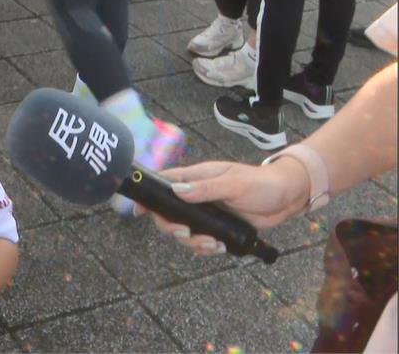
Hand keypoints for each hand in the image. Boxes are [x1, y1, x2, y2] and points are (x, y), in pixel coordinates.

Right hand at [134, 159, 309, 255]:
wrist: (289, 196)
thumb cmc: (262, 183)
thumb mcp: (235, 184)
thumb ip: (206, 188)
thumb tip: (177, 191)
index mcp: (196, 179)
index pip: (163, 184)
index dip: (148, 196)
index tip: (138, 210)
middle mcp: (197, 196)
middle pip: (168, 214)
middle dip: (172, 228)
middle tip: (186, 233)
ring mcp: (206, 213)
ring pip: (184, 231)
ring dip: (193, 242)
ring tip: (213, 245)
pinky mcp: (218, 228)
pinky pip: (201, 241)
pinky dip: (205, 248)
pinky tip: (219, 247)